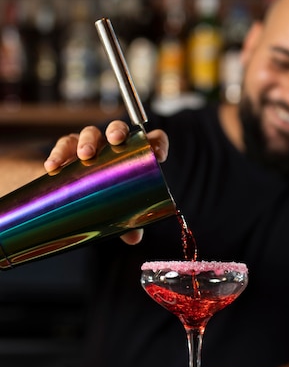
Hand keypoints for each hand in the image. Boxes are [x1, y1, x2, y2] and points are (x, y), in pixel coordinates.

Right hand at [43, 120, 168, 244]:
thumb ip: (126, 220)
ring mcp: (90, 145)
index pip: (151, 140)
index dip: (157, 143)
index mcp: (132, 155)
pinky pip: (63, 146)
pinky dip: (58, 155)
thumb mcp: (115, 207)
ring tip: (85, 154)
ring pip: (90, 133)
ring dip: (88, 141)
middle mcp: (112, 145)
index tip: (157, 155)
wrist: (71, 191)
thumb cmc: (103, 195)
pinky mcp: (68, 149)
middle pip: (118, 130)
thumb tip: (134, 237)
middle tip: (116, 141)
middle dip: (117, 132)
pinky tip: (54, 167)